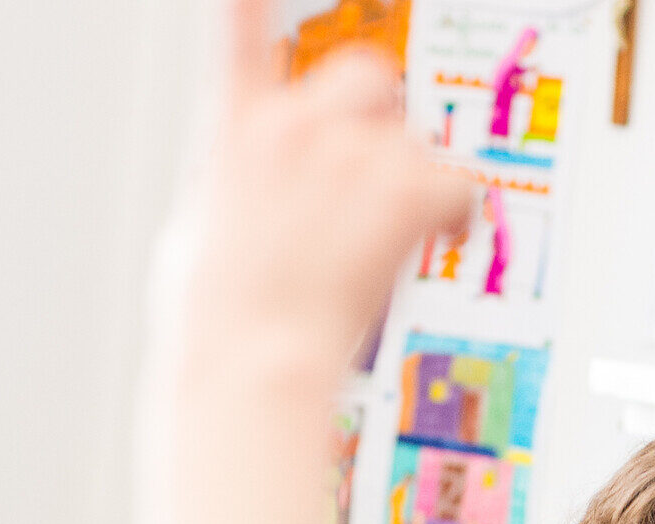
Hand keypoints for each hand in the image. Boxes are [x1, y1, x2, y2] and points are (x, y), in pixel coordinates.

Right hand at [181, 2, 476, 389]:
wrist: (254, 356)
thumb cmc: (216, 322)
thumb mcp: (195, 238)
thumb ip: (231, 194)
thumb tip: (238, 202)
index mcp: (237, 132)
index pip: (242, 31)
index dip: (254, 1)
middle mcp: (295, 126)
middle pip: (368, 72)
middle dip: (382, 112)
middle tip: (379, 167)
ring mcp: (351, 154)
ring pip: (415, 143)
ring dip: (413, 184)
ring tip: (388, 242)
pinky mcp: (402, 191)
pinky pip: (459, 184)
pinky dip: (455, 214)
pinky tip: (435, 242)